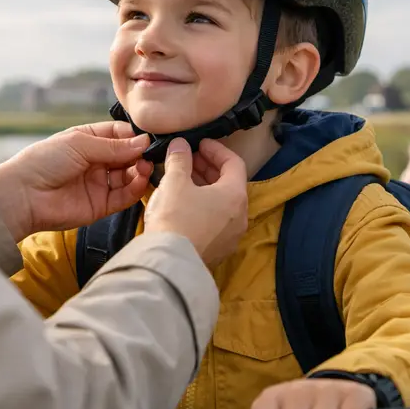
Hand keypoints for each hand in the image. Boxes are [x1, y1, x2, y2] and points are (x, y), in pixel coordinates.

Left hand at [0, 122, 152, 240]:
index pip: (119, 135)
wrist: (23, 195)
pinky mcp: (101, 205)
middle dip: (141, 155)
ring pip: (129, 176)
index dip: (134, 137)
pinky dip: (135, 189)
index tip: (149, 139)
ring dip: (140, 171)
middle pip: (128, 156)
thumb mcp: (80, 144)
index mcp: (88, 140)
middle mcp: (96, 161)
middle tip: (151, 156)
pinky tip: (140, 181)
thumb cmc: (44, 161)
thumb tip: (144, 142)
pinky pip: (124, 197)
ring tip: (144, 168)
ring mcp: (99, 183)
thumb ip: (114, 146)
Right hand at [143, 138, 247, 267]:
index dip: (216, 150)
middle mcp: (240, 216)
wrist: (169, 264)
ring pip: (221, 204)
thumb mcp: (174, 182)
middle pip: (229, 184)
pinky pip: (214, 221)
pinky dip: (202, 207)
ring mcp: (230, 236)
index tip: (200, 144)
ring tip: (183, 179)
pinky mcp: (217, 250)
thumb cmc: (175, 219)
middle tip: (189, 159)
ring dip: (204, 188)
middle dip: (208, 168)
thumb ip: (179, 159)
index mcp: (235, 196)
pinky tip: (182, 204)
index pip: (234, 163)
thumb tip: (180, 145)